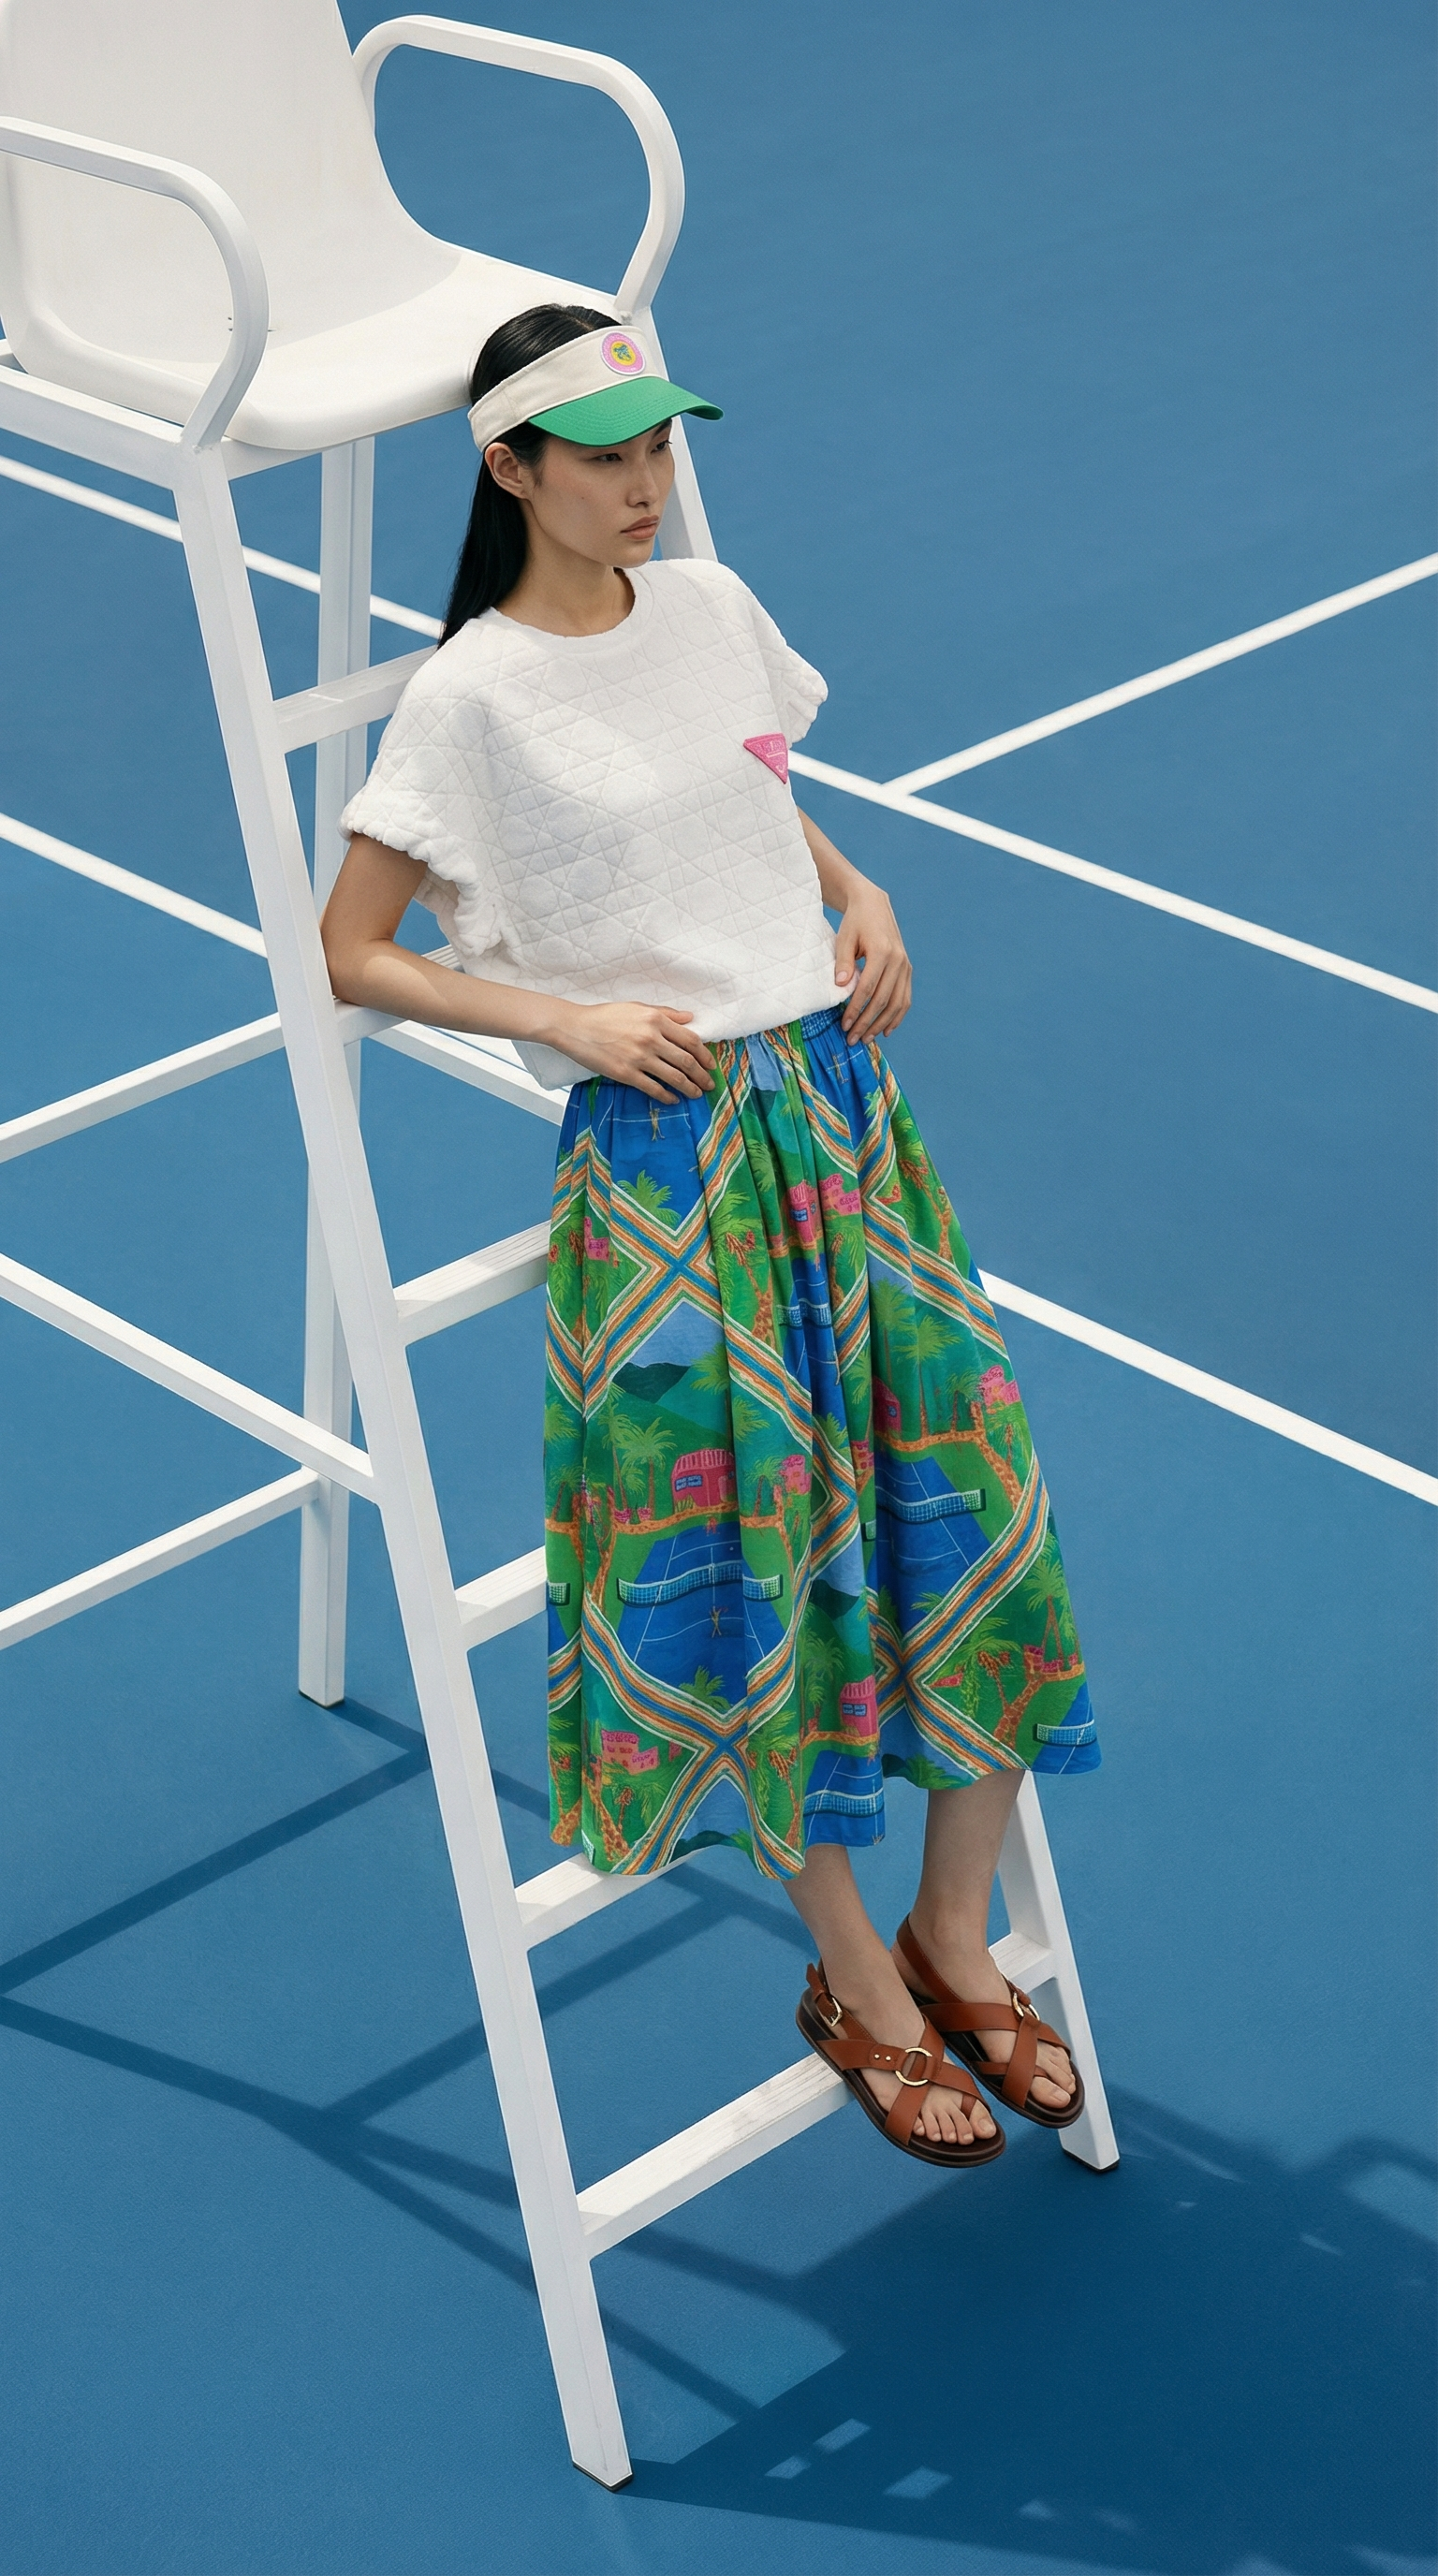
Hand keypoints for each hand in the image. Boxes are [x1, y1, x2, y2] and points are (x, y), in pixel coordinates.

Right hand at [551, 1001, 714, 1102]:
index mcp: (655, 1019)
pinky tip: (673, 1099)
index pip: (690, 1040)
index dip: (705, 1055)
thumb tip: (690, 1017)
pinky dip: (667, 1096)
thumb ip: (666, 1013)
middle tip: (709, 1084)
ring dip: (689, 1088)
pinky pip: (653, 1088)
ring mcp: (638, 1057)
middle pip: (686, 1061)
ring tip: (696, 1094)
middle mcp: (650, 1038)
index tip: (710, 1065)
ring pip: (674, 1077)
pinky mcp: (625, 1073)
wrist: (575, 1028)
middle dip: (702, 1076)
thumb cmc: (605, 1016)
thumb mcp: (637, 1007)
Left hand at [834, 880, 911, 1039]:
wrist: (874, 906)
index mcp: (881, 952)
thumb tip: (841, 986)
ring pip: (897, 1003)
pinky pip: (905, 998)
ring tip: (867, 1038)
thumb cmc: (854, 923)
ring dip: (881, 1024)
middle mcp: (898, 960)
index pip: (867, 989)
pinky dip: (897, 1016)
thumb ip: (843, 962)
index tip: (844, 1025)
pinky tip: (886, 1030)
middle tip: (852, 1039)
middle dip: (866, 1023)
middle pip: (882, 1000)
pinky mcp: (907, 969)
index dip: (855, 1010)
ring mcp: (905, 966)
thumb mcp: (844, 938)